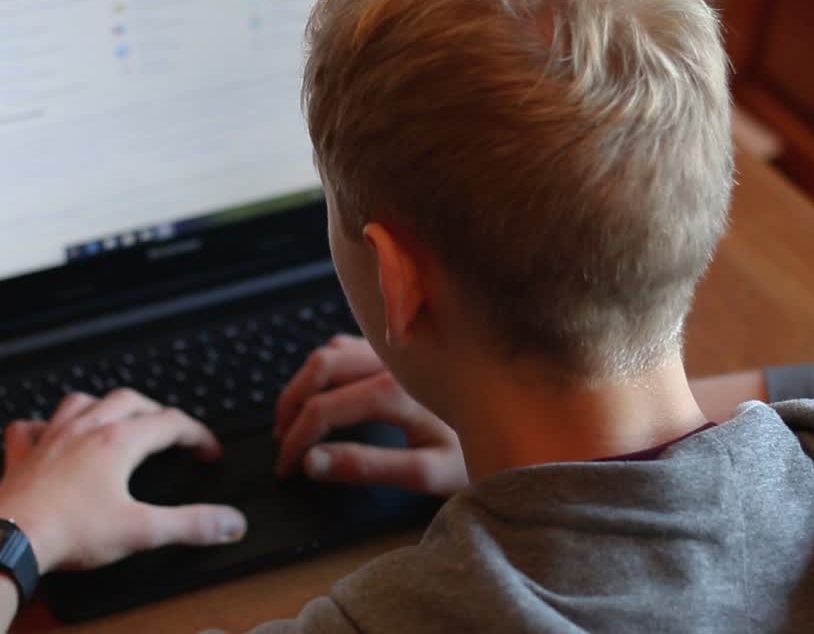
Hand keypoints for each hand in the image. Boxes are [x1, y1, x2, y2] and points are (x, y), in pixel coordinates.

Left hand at [0, 388, 246, 573]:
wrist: (10, 540)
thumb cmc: (70, 532)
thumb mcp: (142, 531)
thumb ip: (191, 524)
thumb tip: (230, 521)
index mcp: (117, 443)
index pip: (171, 423)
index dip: (198, 435)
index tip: (209, 452)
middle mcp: (84, 430)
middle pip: (129, 400)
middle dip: (155, 411)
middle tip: (168, 430)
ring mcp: (50, 439)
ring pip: (81, 402)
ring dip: (103, 405)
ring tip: (114, 417)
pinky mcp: (22, 456)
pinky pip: (29, 426)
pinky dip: (42, 425)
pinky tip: (47, 434)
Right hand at [273, 335, 467, 496]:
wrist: (532, 416)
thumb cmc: (484, 447)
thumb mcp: (428, 471)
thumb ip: (367, 467)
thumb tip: (313, 463)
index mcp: (395, 391)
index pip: (323, 410)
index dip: (296, 440)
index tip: (286, 467)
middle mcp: (394, 359)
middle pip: (319, 368)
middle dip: (290, 405)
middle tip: (281, 440)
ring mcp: (399, 347)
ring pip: (332, 349)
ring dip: (305, 381)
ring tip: (295, 416)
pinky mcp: (407, 345)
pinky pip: (353, 343)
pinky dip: (328, 365)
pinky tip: (329, 389)